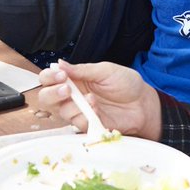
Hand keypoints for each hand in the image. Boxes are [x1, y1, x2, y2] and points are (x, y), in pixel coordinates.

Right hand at [37, 61, 162, 140]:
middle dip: (52, 93)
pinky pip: (77, 123)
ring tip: (92, 98)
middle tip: (67, 88)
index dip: (49, 77)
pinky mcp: (88, 125)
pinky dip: (85, 115)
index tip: (60, 74)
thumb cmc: (126, 84)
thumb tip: (60, 64)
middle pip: (46, 97)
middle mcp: (72, 95)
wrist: (143, 103)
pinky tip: (97, 108)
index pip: (49, 78)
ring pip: (60, 111)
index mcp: (73, 78)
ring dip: (74, 105)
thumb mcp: (104, 70)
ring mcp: (79, 111)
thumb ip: (81, 70)